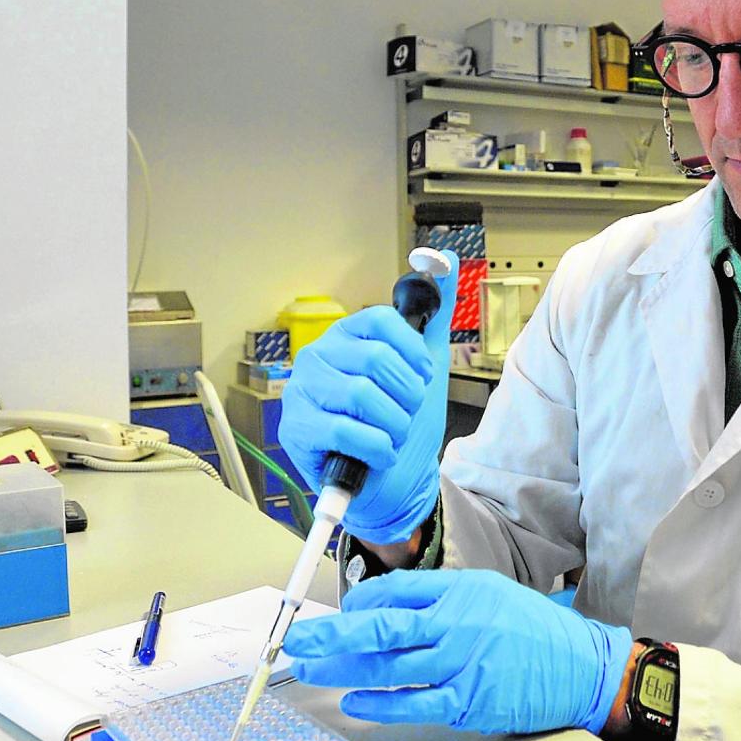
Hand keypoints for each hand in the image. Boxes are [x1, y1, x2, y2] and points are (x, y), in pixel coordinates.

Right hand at [277, 251, 458, 544]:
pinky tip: (379, 454)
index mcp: (348, 336)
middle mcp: (318, 356)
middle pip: (376, 360)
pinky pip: (347, 431)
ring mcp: (301, 392)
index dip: (414, 353)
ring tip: (392, 435)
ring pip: (362, 396)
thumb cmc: (403, 423)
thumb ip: (433, 313)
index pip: (383, 321)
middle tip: (406, 414)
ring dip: (394, 424)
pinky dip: (377, 448)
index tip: (423, 377)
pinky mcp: (295, 430)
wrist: (395, 483)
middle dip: (407, 396)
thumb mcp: (425, 366)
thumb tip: (445, 257)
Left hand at [285, 569, 633, 736]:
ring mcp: (460, 663)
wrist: (580, 665)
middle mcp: (456, 623)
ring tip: (311, 667)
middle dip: (333, 633)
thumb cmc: (534, 629)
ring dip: (343, 667)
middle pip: (381, 627)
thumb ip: (442, 597)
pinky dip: (379, 702)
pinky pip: (412, 702)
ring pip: (388, 666)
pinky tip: (353, 700)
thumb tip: (386, 607)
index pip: (395, 591)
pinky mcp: (467, 701)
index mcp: (460, 591)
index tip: (337, 612)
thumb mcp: (490, 593)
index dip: (358, 602)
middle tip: (298, 637)